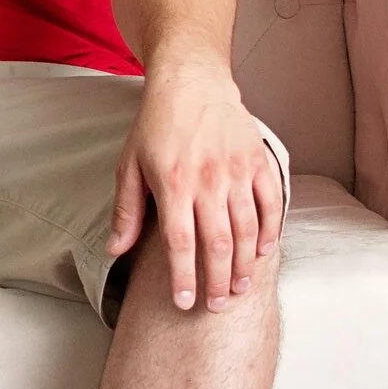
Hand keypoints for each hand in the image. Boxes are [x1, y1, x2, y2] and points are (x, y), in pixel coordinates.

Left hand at [107, 58, 283, 311]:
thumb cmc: (155, 126)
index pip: (181, 243)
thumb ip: (126, 210)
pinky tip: (264, 252)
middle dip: (218, 281)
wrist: (191, 82)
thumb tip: (116, 250)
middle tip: (217, 306)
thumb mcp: (129, 164)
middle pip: (218, 243)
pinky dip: (270, 230)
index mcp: (173, 183)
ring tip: (240, 288)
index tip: (184, 302)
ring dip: (245, 264)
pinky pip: (271, 203)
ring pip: (247, 229)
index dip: (183, 277)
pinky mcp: (258, 161)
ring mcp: (237, 170)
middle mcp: (208, 180)